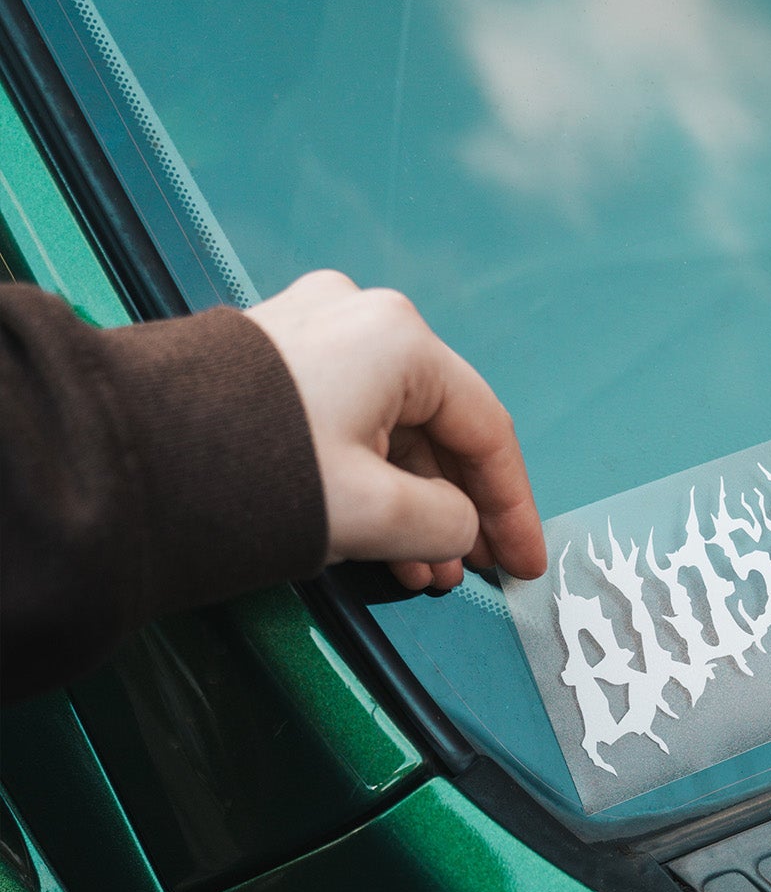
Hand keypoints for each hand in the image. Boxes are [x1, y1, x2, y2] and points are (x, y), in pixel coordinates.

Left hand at [246, 271, 546, 590]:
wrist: (124, 459)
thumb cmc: (253, 475)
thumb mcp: (376, 513)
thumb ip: (447, 524)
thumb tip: (461, 529)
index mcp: (400, 339)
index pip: (487, 430)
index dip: (514, 506)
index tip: (525, 561)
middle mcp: (360, 319)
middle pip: (439, 429)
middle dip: (458, 510)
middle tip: (472, 572)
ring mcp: (310, 333)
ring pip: (393, 430)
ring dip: (416, 504)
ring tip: (422, 571)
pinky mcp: (271, 360)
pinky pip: (349, 423)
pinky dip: (373, 479)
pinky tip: (381, 535)